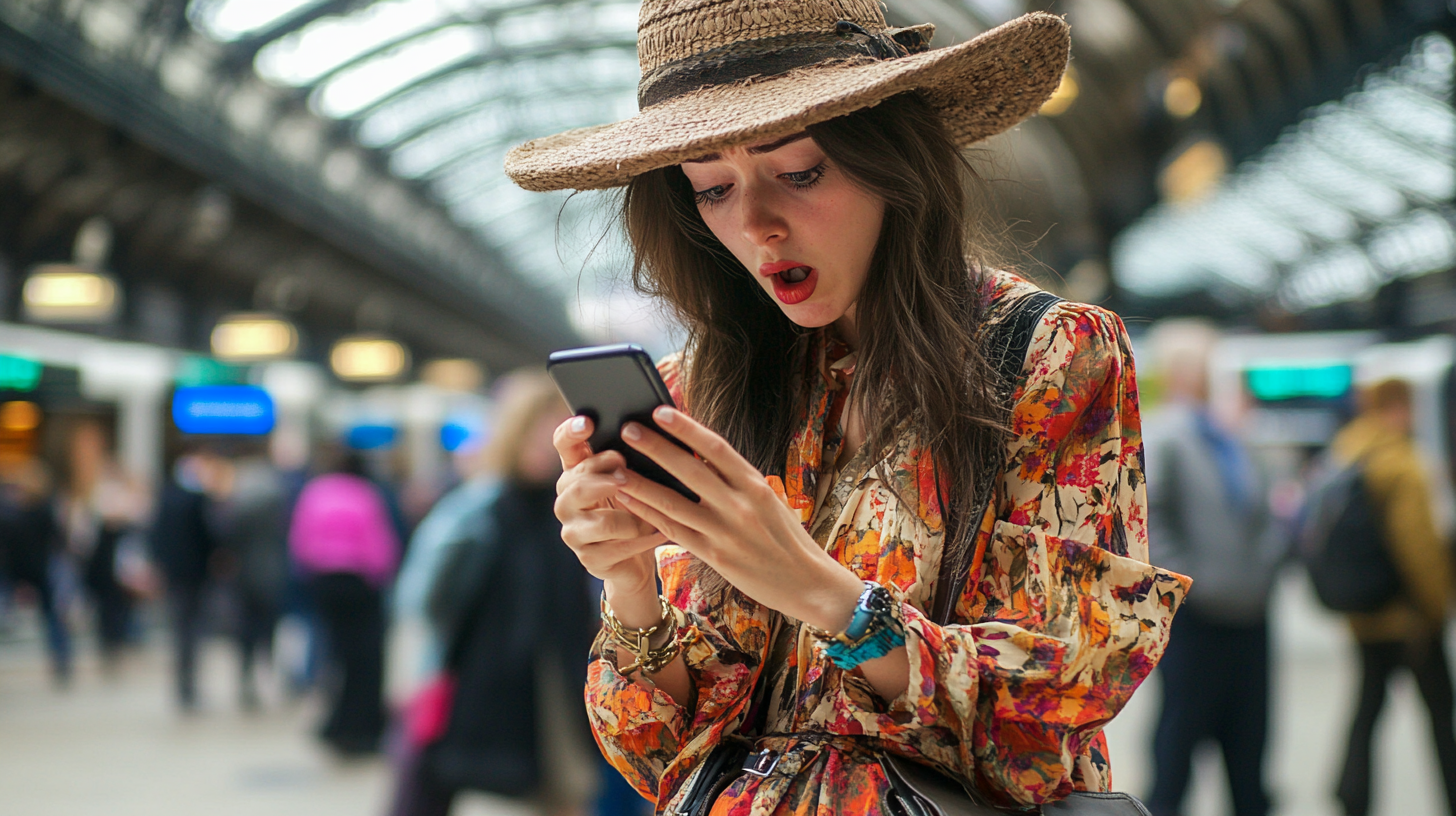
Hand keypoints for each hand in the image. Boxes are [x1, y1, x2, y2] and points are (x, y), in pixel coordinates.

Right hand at [553, 415, 665, 626]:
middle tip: (626, 476)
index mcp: (576, 473)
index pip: (564, 445)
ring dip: (633, 518)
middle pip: (578, 484)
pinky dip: (643, 539)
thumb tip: (651, 433)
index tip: (588, 423)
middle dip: (606, 479)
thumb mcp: (635, 480)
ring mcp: (574, 532)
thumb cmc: (638, 509)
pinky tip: (658, 533)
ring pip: (602, 521)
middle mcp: (567, 501)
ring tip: (653, 515)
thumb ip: (631, 458)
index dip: (571, 432)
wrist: (637, 559)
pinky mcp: (588, 558)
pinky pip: (618, 546)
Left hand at [612, 406, 864, 632]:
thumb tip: (700, 454)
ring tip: (616, 467)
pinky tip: (629, 501)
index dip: (686, 428)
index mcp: (756, 485)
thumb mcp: (769, 501)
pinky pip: (674, 531)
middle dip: (656, 448)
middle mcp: (741, 505)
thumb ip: (737, 480)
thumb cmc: (787, 538)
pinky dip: (649, 515)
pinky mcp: (714, 556)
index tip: (660, 410)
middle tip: (627, 428)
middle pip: (690, 470)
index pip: (717, 448)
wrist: (809, 583)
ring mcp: (726, 532)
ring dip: (642, 483)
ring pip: (674, 502)